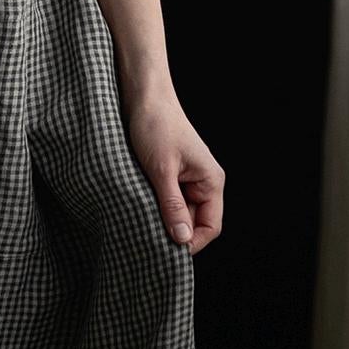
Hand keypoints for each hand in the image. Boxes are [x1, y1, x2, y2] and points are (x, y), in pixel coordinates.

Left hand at [122, 90, 223, 253]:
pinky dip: (154, 207)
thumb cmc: (155, 127)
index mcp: (211, 181)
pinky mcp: (171, 175)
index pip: (211, 227)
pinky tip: (137, 207)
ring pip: (178, 213)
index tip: (165, 252)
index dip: (191, 243)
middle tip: (146, 240)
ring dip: (161, 219)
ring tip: (140, 221)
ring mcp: (188, 180)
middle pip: (194, 223)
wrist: (143, 97)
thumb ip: (171, 205)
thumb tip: (181, 239)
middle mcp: (204, 183)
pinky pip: (167, 201)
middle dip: (173, 232)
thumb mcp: (161, 170)